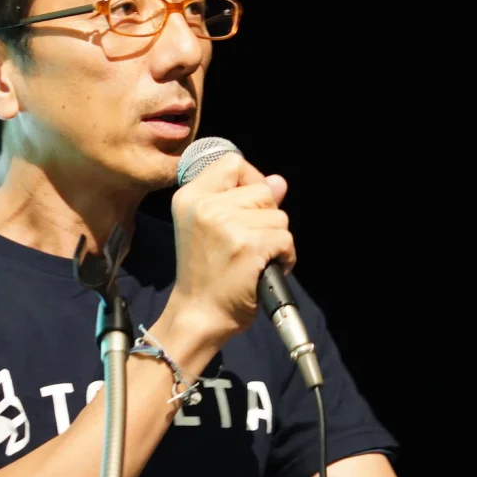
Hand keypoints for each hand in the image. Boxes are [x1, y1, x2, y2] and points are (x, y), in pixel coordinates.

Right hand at [168, 153, 294, 341]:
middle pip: (262, 190)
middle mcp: (205, 206)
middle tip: (246, 243)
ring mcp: (227, 224)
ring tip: (254, 259)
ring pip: (278, 216)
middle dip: (265, 217)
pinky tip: (265, 269)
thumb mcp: (210, 228)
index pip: (233, 163)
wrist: (199, 314)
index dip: (251, 180)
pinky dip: (285, 257)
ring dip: (276, 240)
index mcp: (190, 197)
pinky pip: (286, 238)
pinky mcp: (249, 245)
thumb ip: (243, 200)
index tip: (249, 206)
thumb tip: (278, 182)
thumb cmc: (205, 275)